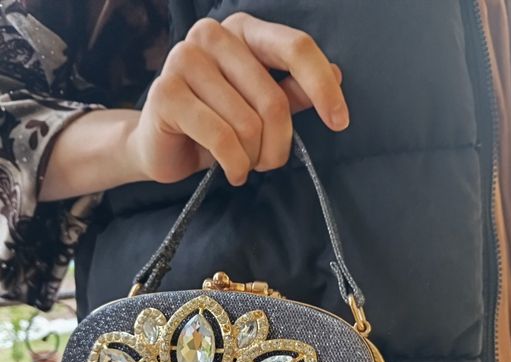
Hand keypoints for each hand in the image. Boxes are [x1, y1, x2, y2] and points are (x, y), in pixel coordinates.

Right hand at [128, 12, 348, 186]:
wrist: (161, 146)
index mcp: (242, 30)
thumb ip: (291, 92)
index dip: (323, 87)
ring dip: (253, 159)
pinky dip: (235, 166)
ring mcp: (184, 59)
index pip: (296, 47)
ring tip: (243, 164)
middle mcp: (211, 35)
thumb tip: (337, 75)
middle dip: (278, 145)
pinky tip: (232, 172)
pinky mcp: (166, 93)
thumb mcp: (258, 109)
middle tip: (268, 163)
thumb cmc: (214, 125)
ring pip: (248, 125)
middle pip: (273, 99)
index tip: (340, 122)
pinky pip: (222, 139)